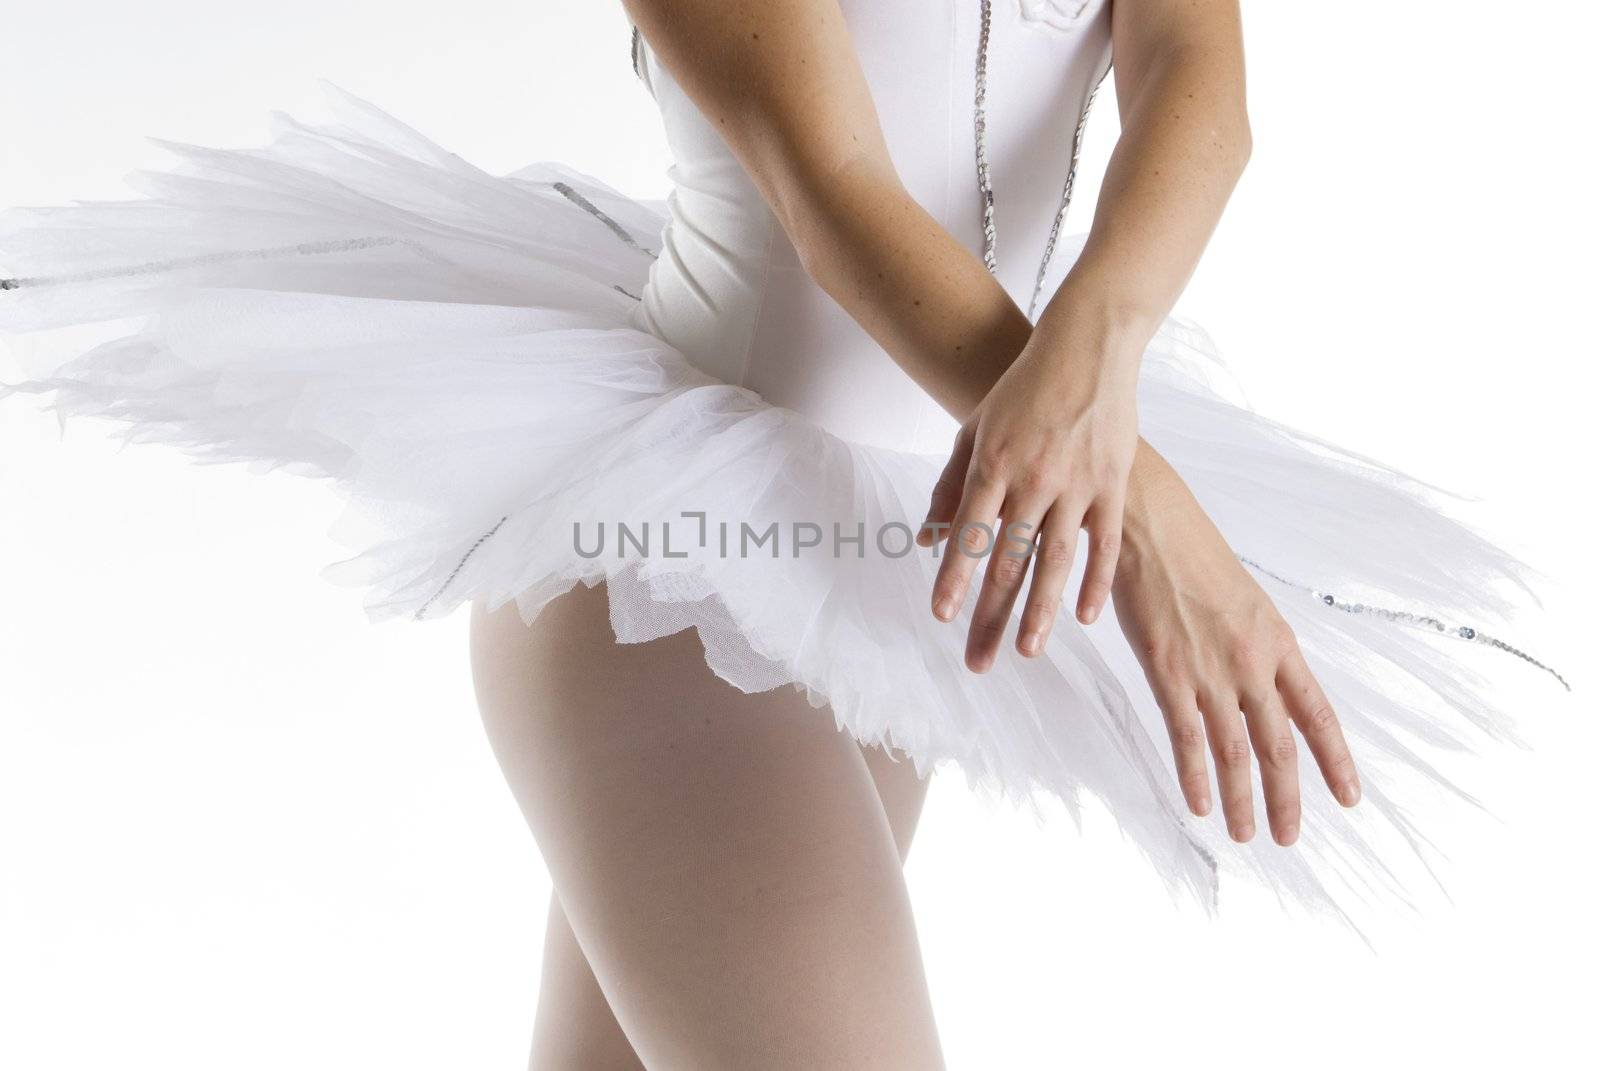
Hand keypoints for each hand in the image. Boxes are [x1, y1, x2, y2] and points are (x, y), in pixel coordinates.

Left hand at [919, 321, 1138, 670]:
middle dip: (990, 614)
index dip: (954, 578)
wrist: (1087, 346)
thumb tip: (924, 539)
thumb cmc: (1022, 389)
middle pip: (1008, 560)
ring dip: (1041, 612)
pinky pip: (1105, 544)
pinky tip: (1086, 619)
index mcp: (993, 464)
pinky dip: (1096, 583)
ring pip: (1056, 561)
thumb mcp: (974, 428)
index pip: (968, 535)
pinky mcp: (1113, 483)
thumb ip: (950, 485)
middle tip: (979, 660)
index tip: (942, 615)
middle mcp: (1033, 479)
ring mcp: (1078, 483)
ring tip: (1027, 651)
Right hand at [1111, 450, 1360, 844]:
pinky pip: (1188, 736)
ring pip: (1236, 750)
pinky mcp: (1168, 671)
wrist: (1150, 522)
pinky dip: (1195, 775)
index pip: (1316, 714)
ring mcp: (1211, 670)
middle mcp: (1253, 662)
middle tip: (1288, 837)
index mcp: (1278, 641)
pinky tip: (1198, 803)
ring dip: (1242, 799)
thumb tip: (1262, 681)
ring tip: (1246, 834)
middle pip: (1279, 745)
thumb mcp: (1242, 598)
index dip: (1334, 760)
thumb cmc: (1190, 552)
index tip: (1348, 797)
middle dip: (1287, 797)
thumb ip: (1255, 644)